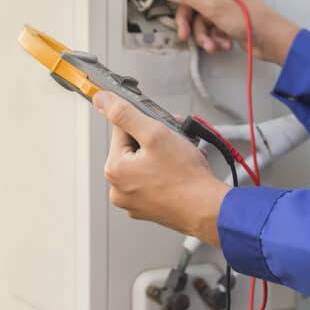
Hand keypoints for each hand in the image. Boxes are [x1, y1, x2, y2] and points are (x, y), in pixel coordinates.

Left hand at [93, 91, 230, 246]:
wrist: (208, 210)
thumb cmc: (185, 177)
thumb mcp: (154, 133)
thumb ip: (125, 114)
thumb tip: (101, 99)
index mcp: (114, 169)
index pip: (122, 130)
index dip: (145, 124)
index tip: (162, 127)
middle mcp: (119, 189)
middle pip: (134, 148)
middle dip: (156, 140)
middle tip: (176, 140)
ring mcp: (134, 202)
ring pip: (146, 164)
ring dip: (164, 155)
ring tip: (183, 156)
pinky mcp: (150, 209)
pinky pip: (154, 182)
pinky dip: (167, 174)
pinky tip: (182, 172)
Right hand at [157, 0, 299, 64]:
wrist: (270, 40)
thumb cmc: (252, 19)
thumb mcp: (213, 5)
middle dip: (188, 19)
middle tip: (184, 31)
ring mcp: (221, 4)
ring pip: (198, 17)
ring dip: (202, 34)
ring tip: (211, 42)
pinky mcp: (224, 20)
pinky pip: (207, 27)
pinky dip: (212, 37)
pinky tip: (221, 42)